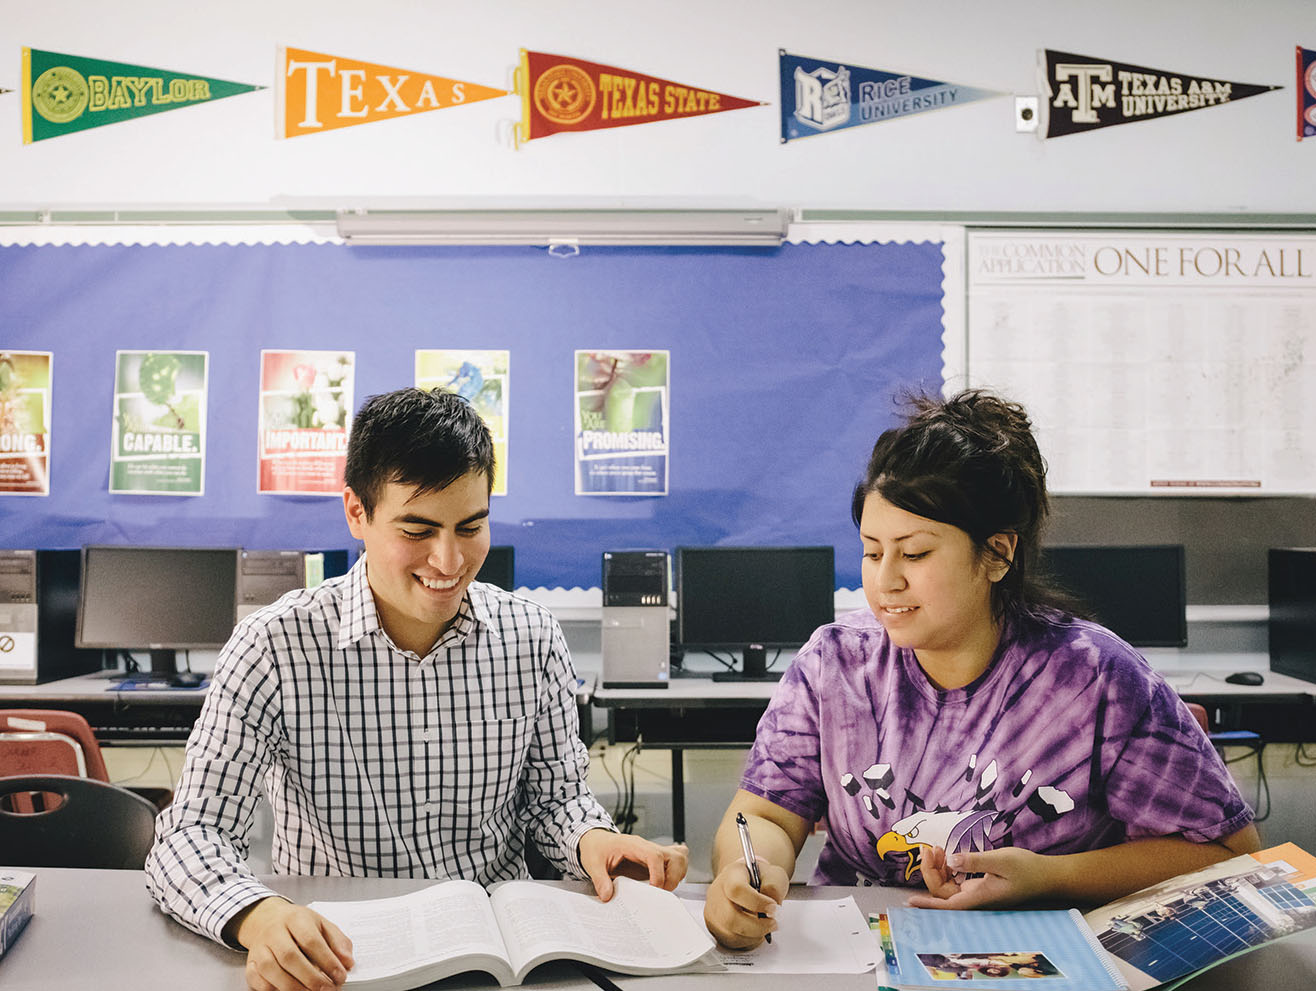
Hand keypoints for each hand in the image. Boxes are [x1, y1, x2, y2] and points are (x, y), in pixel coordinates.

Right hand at [231, 896, 354, 990]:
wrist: (268, 919)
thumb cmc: (298, 924)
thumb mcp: (322, 924)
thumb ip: (338, 942)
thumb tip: (347, 962)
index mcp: (296, 918)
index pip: (311, 940)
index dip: (327, 960)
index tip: (340, 975)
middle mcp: (275, 931)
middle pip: (290, 957)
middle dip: (311, 978)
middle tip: (327, 989)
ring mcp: (260, 947)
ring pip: (271, 969)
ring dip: (293, 986)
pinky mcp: (250, 962)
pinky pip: (256, 979)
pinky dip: (272, 988)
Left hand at [577, 829, 688, 901]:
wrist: (598, 842)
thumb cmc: (597, 850)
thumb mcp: (592, 864)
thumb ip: (600, 879)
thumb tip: (607, 896)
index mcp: (633, 845)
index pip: (654, 855)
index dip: (658, 874)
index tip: (654, 889)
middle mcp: (647, 846)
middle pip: (675, 856)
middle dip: (672, 878)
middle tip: (659, 892)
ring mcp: (654, 851)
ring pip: (680, 857)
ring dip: (677, 875)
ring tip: (664, 888)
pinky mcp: (657, 858)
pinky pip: (677, 858)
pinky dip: (678, 871)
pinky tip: (667, 881)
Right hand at [703, 857, 786, 949]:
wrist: (746, 880)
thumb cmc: (759, 877)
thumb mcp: (773, 874)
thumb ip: (775, 888)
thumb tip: (771, 909)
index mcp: (731, 874)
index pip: (736, 890)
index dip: (757, 903)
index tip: (773, 908)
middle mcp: (717, 892)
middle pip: (730, 917)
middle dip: (757, 926)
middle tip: (773, 923)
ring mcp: (713, 911)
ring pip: (731, 933)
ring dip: (754, 935)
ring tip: (765, 925)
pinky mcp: (714, 927)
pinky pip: (731, 942)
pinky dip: (748, 940)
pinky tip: (755, 930)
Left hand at [907, 846, 1048, 909]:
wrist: (1046, 875)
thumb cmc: (1026, 869)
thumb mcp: (1001, 860)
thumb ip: (974, 860)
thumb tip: (950, 860)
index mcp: (979, 898)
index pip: (947, 905)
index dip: (927, 904)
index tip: (909, 901)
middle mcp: (974, 899)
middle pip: (942, 891)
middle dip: (930, 871)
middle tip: (928, 848)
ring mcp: (976, 893)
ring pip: (947, 886)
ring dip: (938, 868)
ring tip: (936, 848)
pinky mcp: (978, 886)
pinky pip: (955, 881)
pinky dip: (948, 867)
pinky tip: (947, 854)